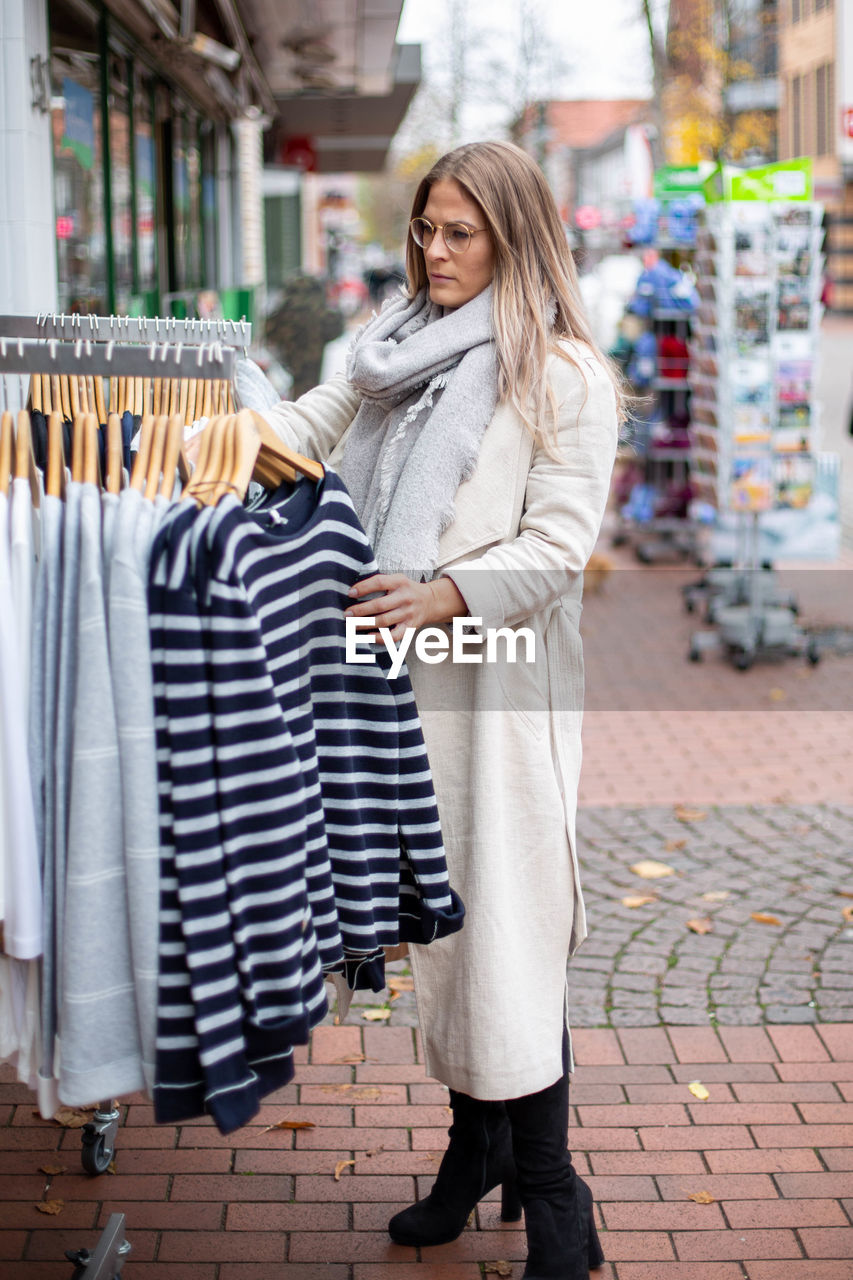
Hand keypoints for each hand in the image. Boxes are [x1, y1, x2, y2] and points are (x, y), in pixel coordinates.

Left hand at [345, 574, 466, 643]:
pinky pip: (394, 636)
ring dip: (365, 624)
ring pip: (384, 621)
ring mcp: (408, 613)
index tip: (350, 593)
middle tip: (347, 614)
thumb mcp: (397, 580)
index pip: (379, 582)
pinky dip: (380, 638)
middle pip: (380, 605)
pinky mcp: (410, 627)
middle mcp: (405, 598)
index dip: (363, 587)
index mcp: (400, 582)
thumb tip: (354, 590)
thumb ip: (381, 583)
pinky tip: (368, 637)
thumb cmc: (406, 590)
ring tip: (352, 625)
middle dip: (360, 610)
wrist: (430, 601)